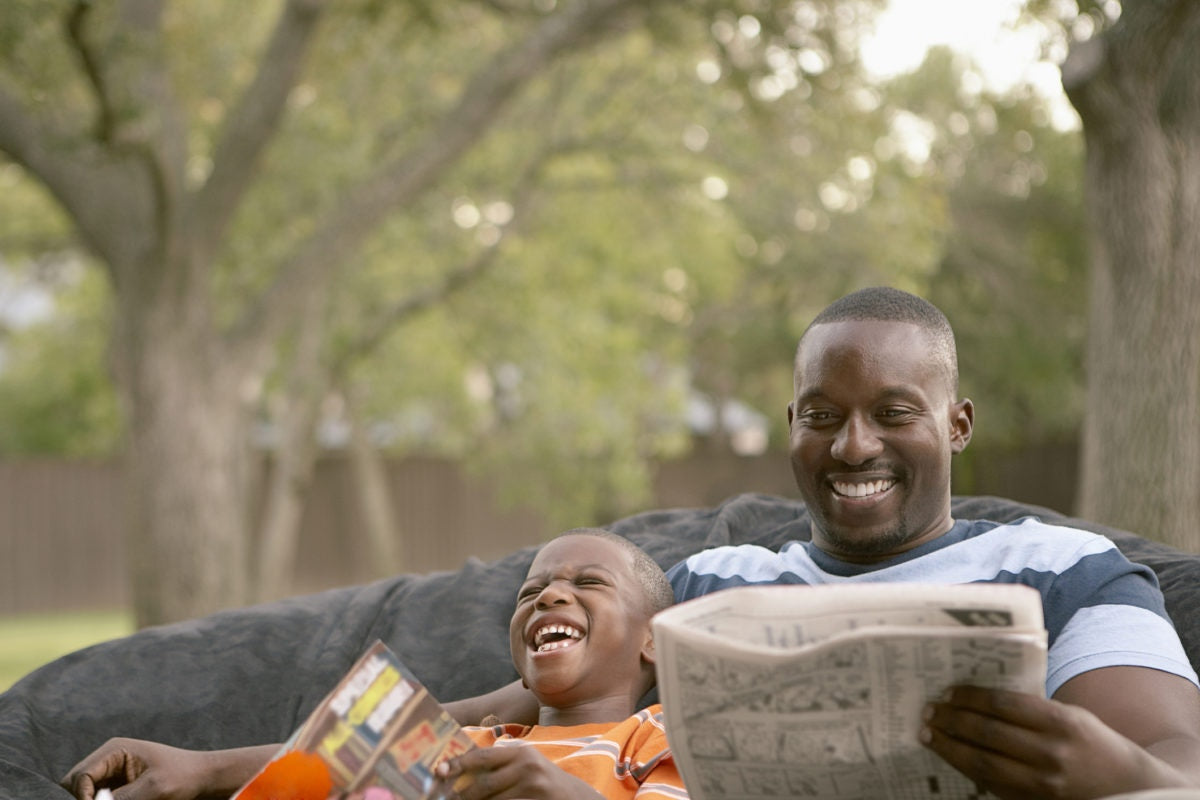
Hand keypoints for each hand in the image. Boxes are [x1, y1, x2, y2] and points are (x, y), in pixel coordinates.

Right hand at [60, 738, 273, 799]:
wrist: (202, 779)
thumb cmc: (182, 777)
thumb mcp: (152, 789)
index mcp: (114, 750)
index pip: (78, 775)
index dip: (81, 796)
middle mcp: (108, 759)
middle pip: (74, 784)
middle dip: (82, 799)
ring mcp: (111, 773)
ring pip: (84, 794)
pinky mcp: (117, 787)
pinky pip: (98, 798)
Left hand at [436, 745, 603, 799]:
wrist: (575, 797)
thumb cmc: (542, 780)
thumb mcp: (525, 765)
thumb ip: (500, 763)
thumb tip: (460, 768)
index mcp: (520, 752)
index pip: (482, 757)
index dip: (458, 763)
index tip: (439, 770)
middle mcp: (527, 766)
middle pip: (483, 784)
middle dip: (462, 795)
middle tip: (445, 798)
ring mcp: (533, 787)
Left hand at [921, 685, 1190, 798]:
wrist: (1130, 789)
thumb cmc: (1095, 744)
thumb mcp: (1072, 716)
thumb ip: (1032, 707)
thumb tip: (979, 695)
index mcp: (1062, 722)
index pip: (1003, 704)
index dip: (970, 697)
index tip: (948, 692)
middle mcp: (1051, 753)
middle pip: (987, 734)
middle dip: (952, 720)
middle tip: (929, 710)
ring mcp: (1042, 783)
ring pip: (982, 763)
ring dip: (949, 746)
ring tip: (929, 733)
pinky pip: (990, 784)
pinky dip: (965, 768)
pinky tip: (950, 755)